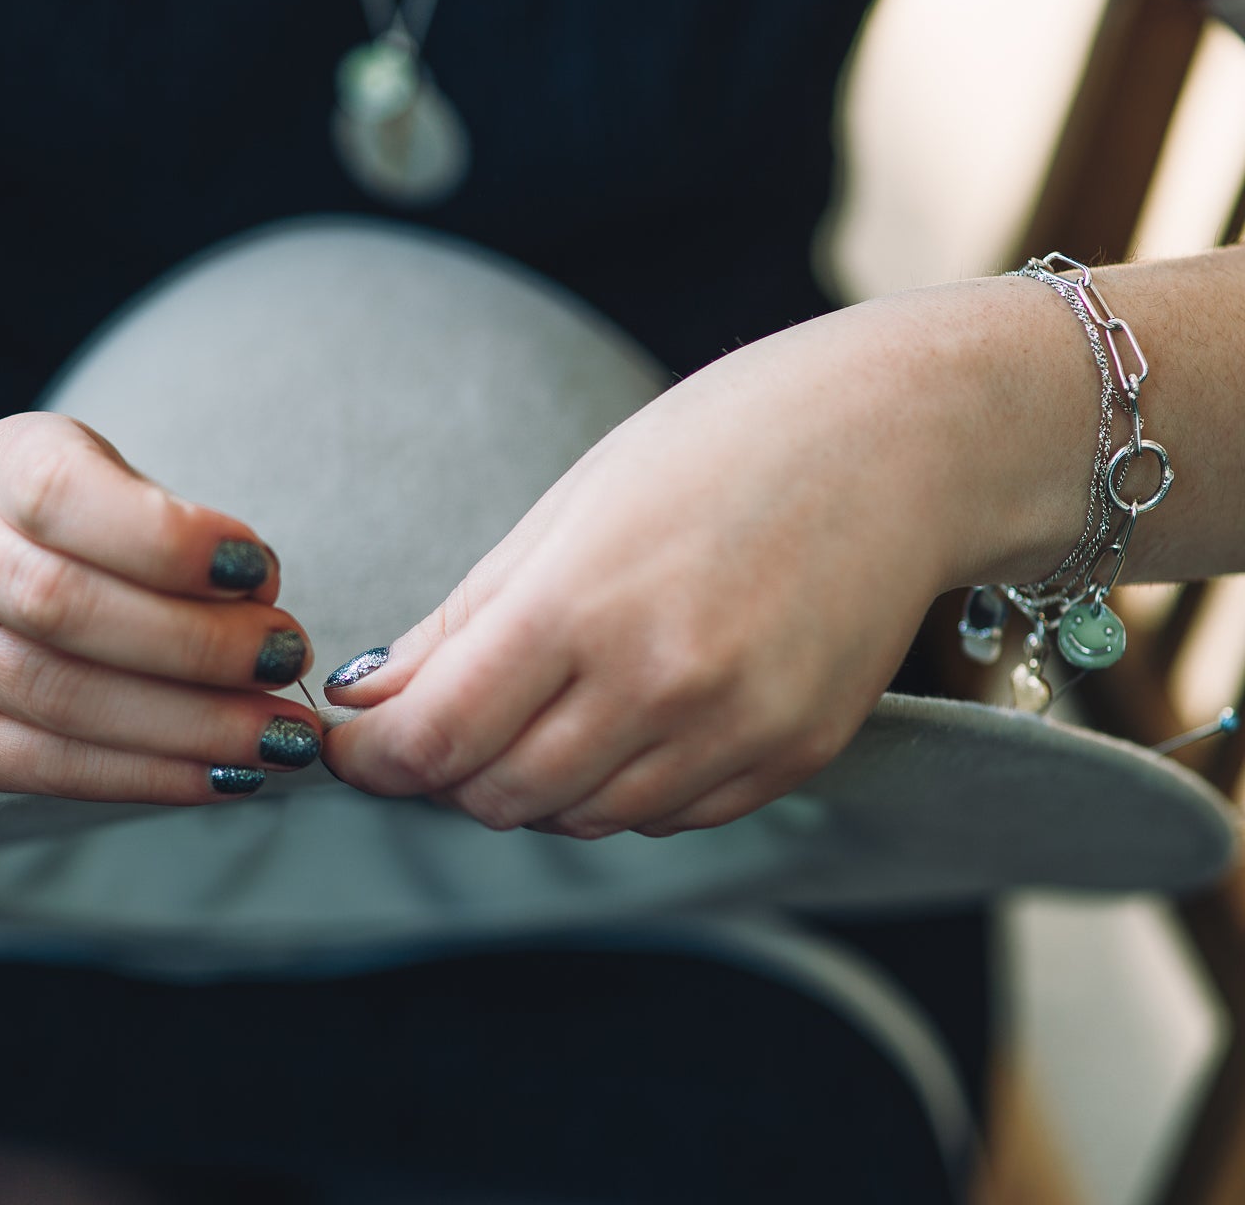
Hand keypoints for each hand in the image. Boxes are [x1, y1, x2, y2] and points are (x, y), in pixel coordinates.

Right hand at [0, 412, 319, 800]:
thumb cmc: (91, 537)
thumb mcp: (131, 495)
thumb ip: (184, 539)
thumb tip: (258, 605)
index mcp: (2, 462)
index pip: (60, 493)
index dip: (162, 537)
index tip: (258, 569)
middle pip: (58, 602)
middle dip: (191, 642)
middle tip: (284, 660)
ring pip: (53, 693)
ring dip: (183, 722)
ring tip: (272, 733)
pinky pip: (39, 767)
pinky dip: (144, 776)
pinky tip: (220, 775)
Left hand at [322, 302, 978, 837]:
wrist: (907, 437)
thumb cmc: (722, 444)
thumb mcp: (566, 510)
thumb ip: (461, 624)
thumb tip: (370, 699)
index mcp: (581, 606)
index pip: (434, 741)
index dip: (373, 756)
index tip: (351, 742)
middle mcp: (660, 687)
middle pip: (497, 798)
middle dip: (446, 771)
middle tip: (442, 718)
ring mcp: (735, 733)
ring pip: (581, 820)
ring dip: (532, 783)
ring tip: (543, 703)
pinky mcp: (793, 757)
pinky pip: (666, 817)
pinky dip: (620, 788)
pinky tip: (626, 718)